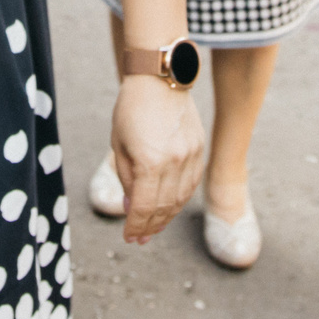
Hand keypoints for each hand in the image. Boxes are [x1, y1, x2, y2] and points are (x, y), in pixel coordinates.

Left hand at [110, 72, 203, 243]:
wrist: (160, 80)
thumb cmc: (132, 110)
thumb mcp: (119, 145)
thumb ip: (126, 178)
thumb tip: (131, 207)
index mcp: (149, 162)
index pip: (143, 207)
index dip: (135, 226)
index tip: (129, 238)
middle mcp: (174, 162)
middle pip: (163, 208)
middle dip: (150, 226)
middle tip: (141, 238)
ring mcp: (191, 157)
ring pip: (181, 199)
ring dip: (167, 217)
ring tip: (154, 226)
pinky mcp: (200, 150)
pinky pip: (192, 184)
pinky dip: (180, 200)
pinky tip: (170, 206)